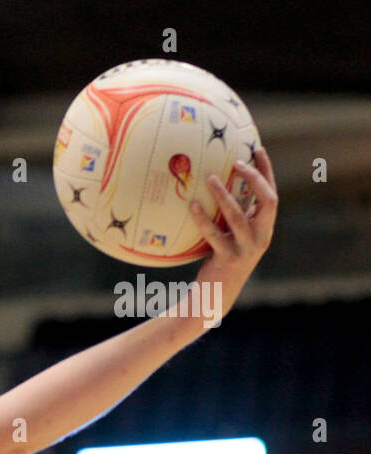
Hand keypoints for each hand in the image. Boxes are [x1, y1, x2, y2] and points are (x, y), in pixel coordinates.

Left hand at [189, 144, 278, 319]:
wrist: (216, 295)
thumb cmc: (220, 261)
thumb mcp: (232, 235)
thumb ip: (232, 215)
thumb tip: (217, 183)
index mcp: (264, 228)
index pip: (272, 193)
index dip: (267, 171)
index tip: (258, 149)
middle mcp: (261, 236)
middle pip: (268, 200)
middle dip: (255, 178)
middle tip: (237, 163)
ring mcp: (247, 248)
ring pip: (239, 215)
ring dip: (224, 194)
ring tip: (209, 178)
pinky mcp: (228, 258)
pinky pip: (214, 233)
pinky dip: (202, 218)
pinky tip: (191, 205)